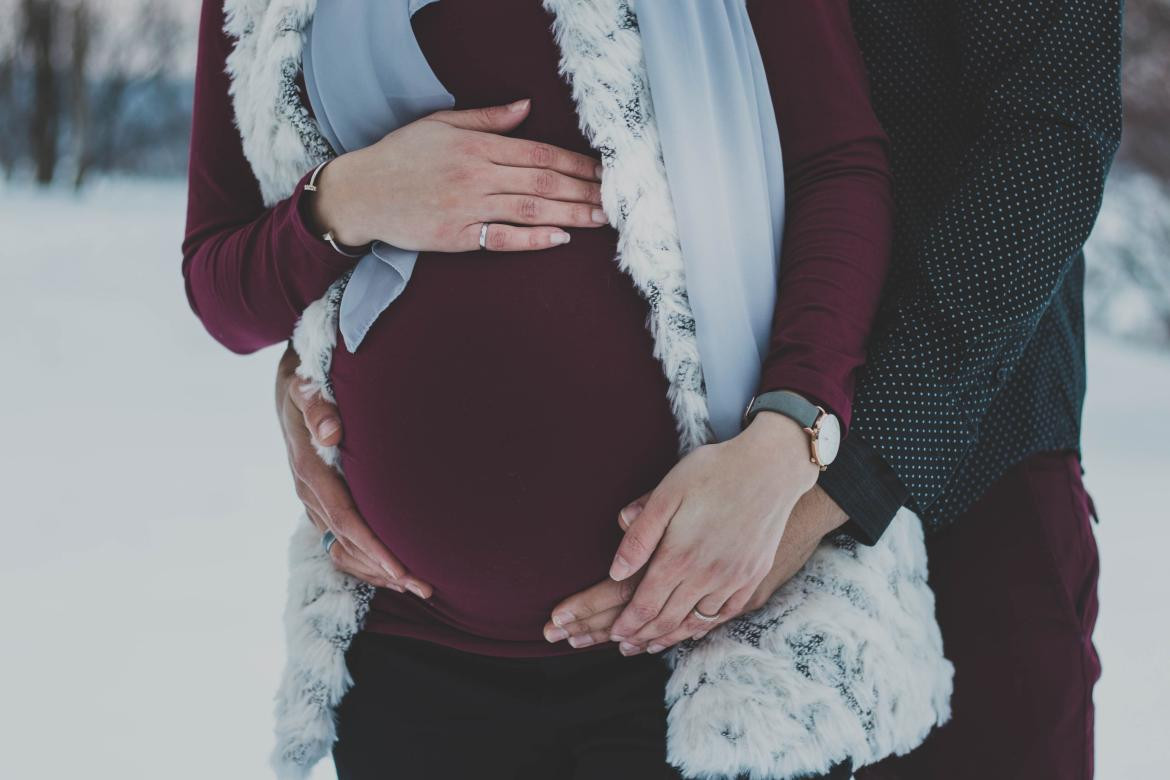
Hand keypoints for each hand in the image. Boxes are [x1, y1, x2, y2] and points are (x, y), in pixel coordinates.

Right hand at [276, 347, 432, 598]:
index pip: (345, 519)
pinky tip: (395, 572)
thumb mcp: (306, 386)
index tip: (401, 568)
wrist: (293, 384)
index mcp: (310, 470)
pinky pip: (342, 542)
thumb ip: (318, 407)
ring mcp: (314, 501)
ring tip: (418, 588)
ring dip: (379, 571)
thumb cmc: (308, 382)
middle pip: (348, 543)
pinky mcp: (322, 503)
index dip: (372, 546)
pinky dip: (368, 560)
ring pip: (345, 549)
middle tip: (424, 588)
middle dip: (384, 568)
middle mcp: (309, 492)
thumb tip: (330, 431)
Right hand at [310, 98, 607, 250]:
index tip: (604, 170)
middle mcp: (476, 176)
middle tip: (615, 199)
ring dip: (570, 215)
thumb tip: (527, 107)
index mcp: (476, 146)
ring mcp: (467, 209)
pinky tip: (561, 238)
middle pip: (542, 184)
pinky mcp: (456, 238)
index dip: (576, 163)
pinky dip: (533, 240)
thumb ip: (487, 118)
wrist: (361, 193)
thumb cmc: (401, 156)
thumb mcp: (441, 124)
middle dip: (583, 191)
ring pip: (529, 211)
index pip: (538, 154)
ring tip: (601, 219)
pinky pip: (501, 240)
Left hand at [542, 485, 847, 653]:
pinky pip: (725, 613)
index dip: (627, 624)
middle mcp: (706, 576)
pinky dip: (704, 626)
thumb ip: (640, 536)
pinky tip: (694, 628)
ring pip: (696, 622)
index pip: (645, 605)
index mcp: (679, 557)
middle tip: (626, 648)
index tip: (613, 634)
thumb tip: (615, 573)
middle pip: (668, 619)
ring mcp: (733, 579)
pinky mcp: (753, 576)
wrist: (772, 468)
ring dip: (671, 636)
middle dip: (642, 636)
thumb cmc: (713, 472)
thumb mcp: (667, 494)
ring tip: (652, 644)